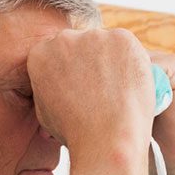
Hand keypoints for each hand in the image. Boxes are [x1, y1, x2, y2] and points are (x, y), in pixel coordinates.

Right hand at [29, 27, 154, 171]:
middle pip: (83, 44)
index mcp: (40, 54)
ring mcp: (93, 35)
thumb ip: (47, 89)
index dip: (76, 70)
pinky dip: (133, 62)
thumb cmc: (77, 133)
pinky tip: (130, 85)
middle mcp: (63, 39)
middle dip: (93, 62)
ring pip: (107, 44)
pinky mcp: (121, 37)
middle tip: (105, 89)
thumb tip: (55, 85)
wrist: (106, 139)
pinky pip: (129, 47)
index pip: (60, 53)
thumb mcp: (45, 113)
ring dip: (113, 61)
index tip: (86, 85)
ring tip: (118, 91)